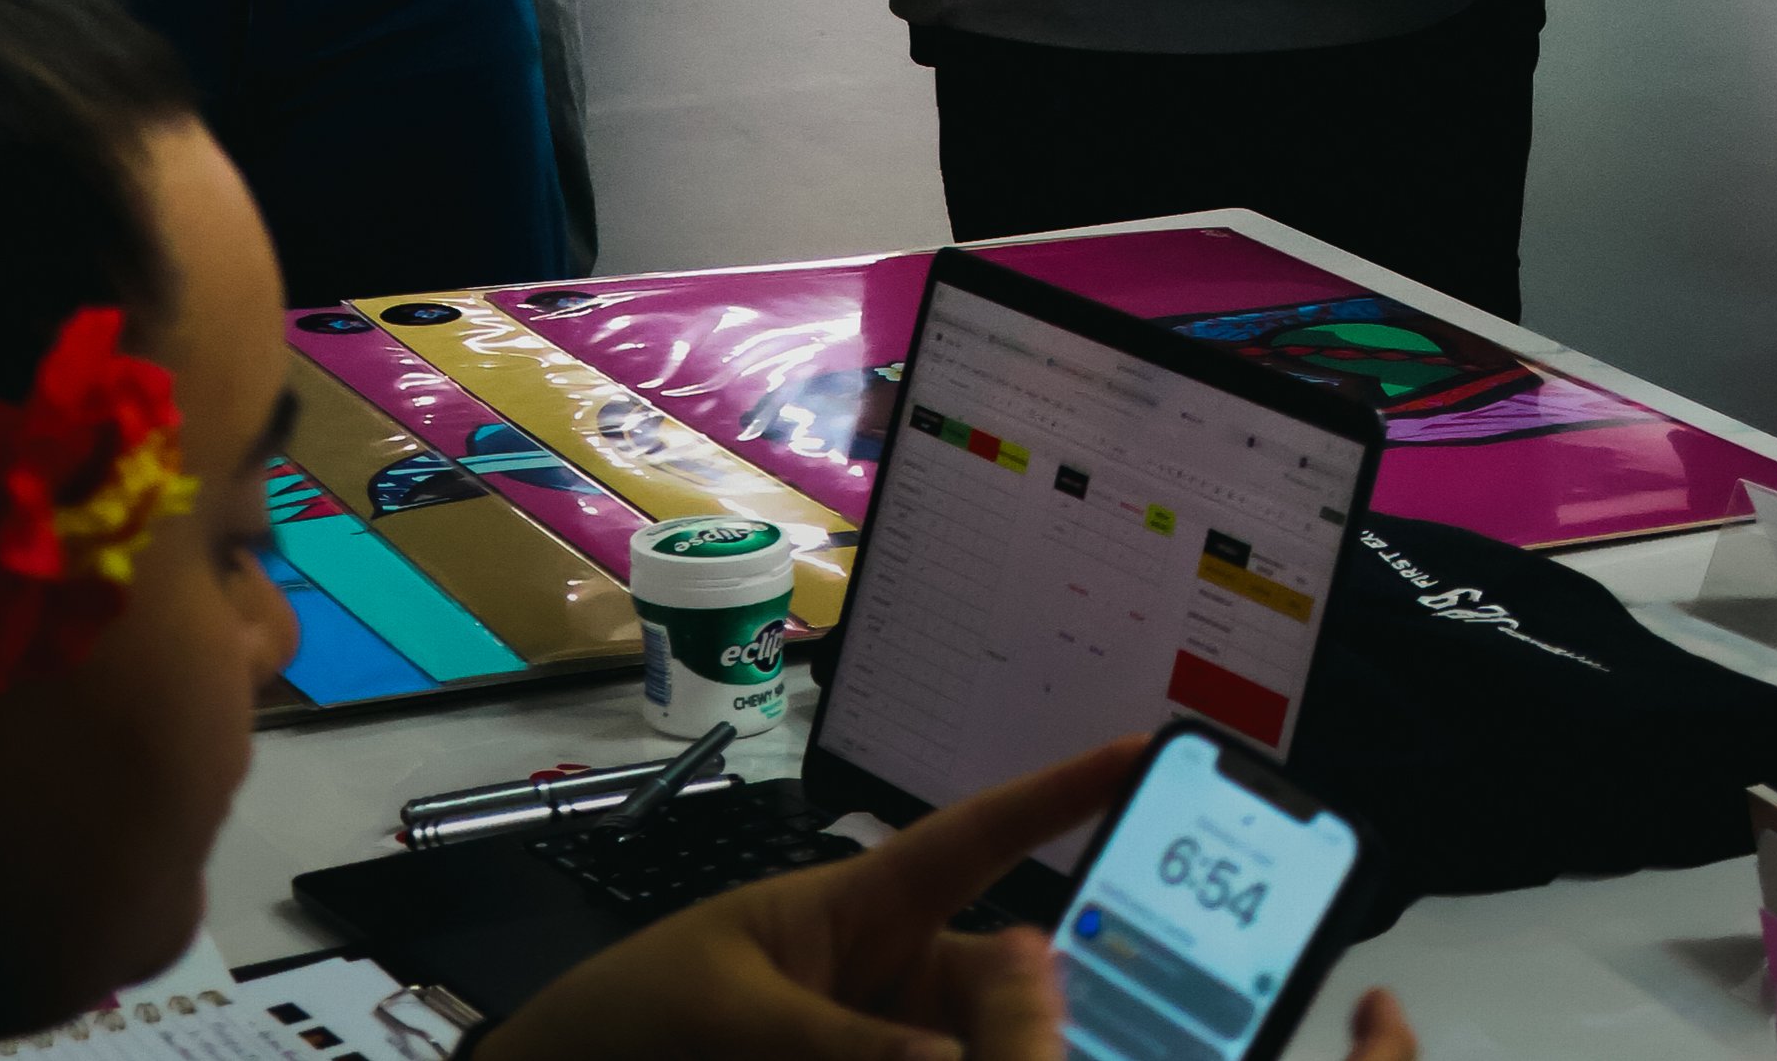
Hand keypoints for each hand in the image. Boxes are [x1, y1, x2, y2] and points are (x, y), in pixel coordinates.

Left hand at [482, 737, 1415, 1060]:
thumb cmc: (629, 1022)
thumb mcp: (726, 1013)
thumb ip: (835, 1044)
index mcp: (867, 906)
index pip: (983, 836)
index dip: (1066, 791)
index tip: (1148, 747)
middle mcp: (899, 981)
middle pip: (1013, 981)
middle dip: (1040, 1009)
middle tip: (1042, 1046)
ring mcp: (892, 1049)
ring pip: (991, 1049)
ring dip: (1010, 1052)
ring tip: (1021, 1060)